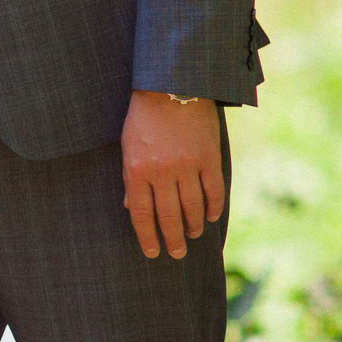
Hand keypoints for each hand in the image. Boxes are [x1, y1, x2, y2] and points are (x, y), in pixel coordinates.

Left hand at [122, 90, 224, 258]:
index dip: (147, 237)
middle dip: (173, 239)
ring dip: (193, 226)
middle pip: (168, 216)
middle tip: (176, 254)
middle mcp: (162, 172)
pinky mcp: (209, 158)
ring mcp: (187, 166)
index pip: (142, 215)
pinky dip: (213, 207)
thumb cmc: (143, 118)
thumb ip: (132, 178)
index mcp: (137, 170)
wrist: (171, 87)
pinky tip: (211, 217)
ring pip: (193, 208)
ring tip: (193, 235)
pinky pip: (213, 191)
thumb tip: (131, 208)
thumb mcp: (128, 146)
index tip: (152, 252)